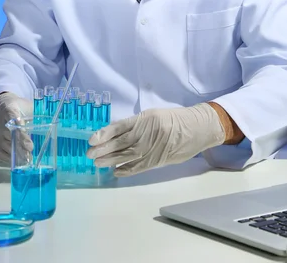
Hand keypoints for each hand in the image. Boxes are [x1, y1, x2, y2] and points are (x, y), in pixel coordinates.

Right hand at [0, 92, 32, 162]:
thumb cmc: (17, 107)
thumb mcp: (27, 105)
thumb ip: (38, 113)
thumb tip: (55, 120)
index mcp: (9, 111)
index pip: (15, 124)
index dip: (22, 136)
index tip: (30, 146)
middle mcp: (0, 124)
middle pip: (11, 139)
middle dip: (22, 149)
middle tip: (32, 156)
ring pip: (7, 149)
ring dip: (18, 155)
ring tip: (29, 159)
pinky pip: (3, 155)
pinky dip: (12, 159)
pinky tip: (20, 160)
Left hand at [87, 103, 225, 176]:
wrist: (197, 128)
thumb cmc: (175, 120)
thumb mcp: (154, 115)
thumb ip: (137, 124)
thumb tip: (116, 135)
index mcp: (144, 118)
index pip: (119, 127)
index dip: (103, 134)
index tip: (91, 140)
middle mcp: (146, 133)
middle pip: (119, 143)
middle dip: (102, 149)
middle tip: (88, 154)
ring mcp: (152, 147)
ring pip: (126, 155)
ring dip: (110, 160)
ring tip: (97, 163)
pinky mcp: (158, 160)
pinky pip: (138, 167)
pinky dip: (126, 169)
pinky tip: (115, 171)